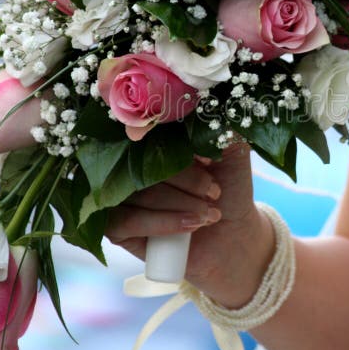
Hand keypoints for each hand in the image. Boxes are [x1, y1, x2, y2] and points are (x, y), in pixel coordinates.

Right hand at [105, 144, 274, 306]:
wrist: (233, 234)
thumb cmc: (229, 189)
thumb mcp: (232, 155)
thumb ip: (219, 131)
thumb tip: (201, 115)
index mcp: (154, 138)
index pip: (150, 131)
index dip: (178, 146)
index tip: (210, 161)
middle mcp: (129, 163)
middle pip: (142, 163)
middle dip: (185, 180)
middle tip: (215, 193)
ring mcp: (119, 194)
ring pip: (138, 193)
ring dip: (180, 204)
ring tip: (209, 214)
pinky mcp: (115, 226)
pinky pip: (127, 221)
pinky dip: (163, 223)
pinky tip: (190, 226)